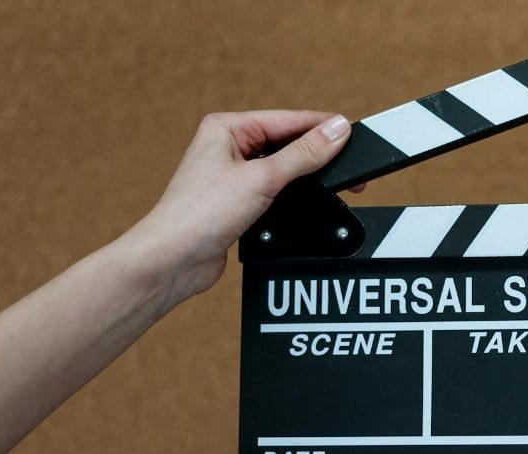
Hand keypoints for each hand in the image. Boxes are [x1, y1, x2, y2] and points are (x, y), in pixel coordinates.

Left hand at [128, 110, 364, 311]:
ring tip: (334, 182)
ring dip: (306, 176)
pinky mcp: (238, 201)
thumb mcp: (262, 178)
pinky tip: (308, 200)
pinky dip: (294, 194)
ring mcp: (233, 175)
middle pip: (287, 143)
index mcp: (227, 127)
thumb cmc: (199, 214)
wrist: (174, 259)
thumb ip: (304, 154)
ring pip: (283, 168)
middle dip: (318, 155)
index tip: (353, 134)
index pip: (288, 120)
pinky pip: (276, 189)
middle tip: (350, 166)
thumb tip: (337, 130)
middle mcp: (228, 147)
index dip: (322, 128)